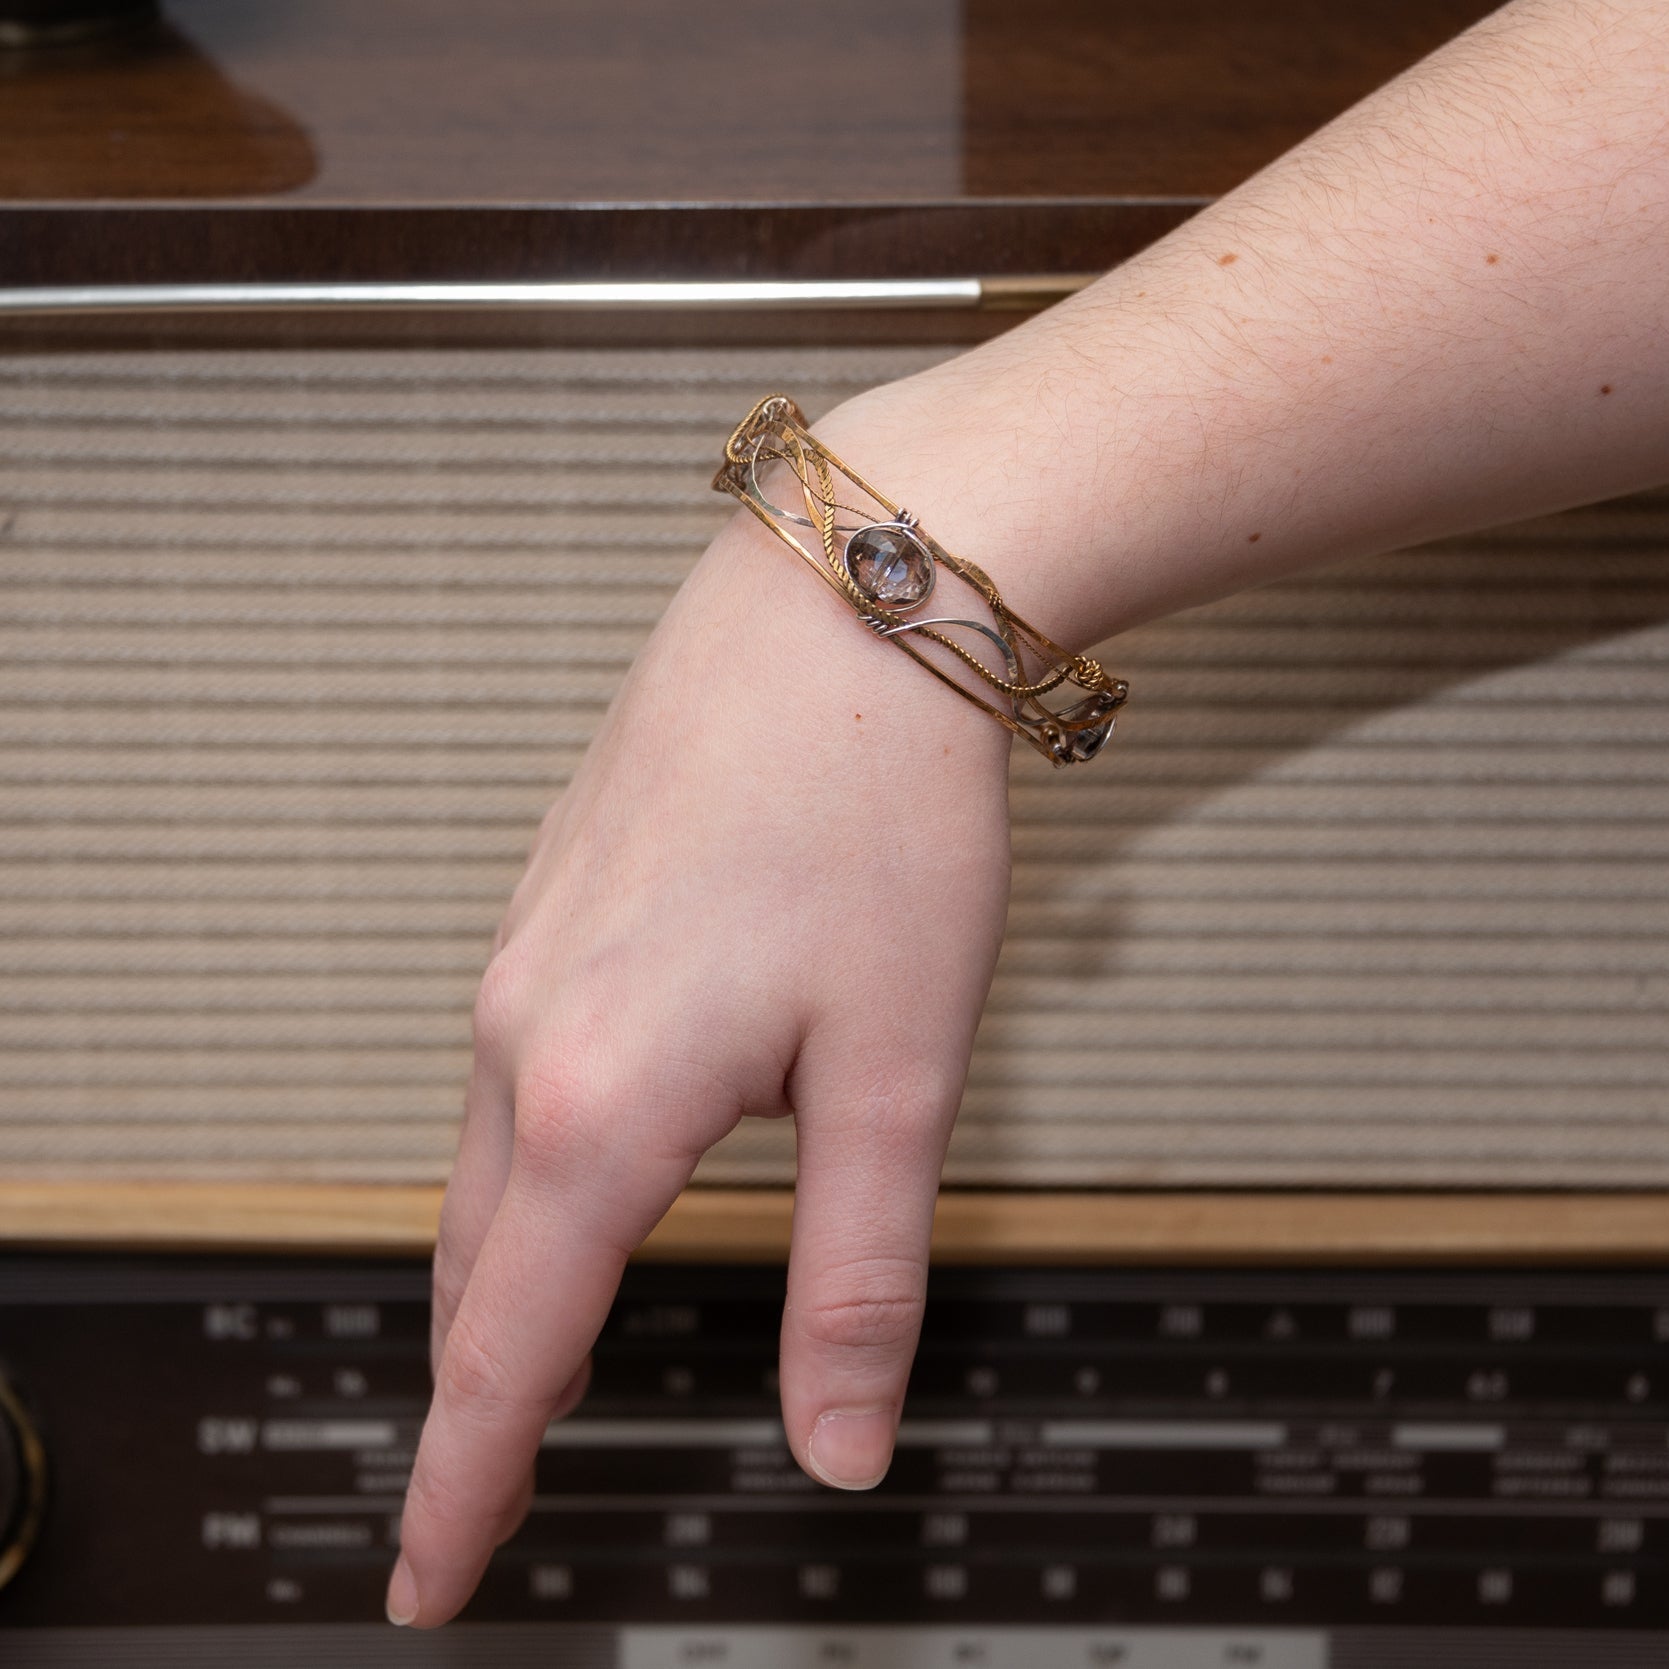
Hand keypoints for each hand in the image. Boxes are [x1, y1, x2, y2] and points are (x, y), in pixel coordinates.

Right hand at [386, 402, 1014, 1625]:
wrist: (839, 614)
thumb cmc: (877, 817)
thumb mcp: (896, 1072)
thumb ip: (858, 1274)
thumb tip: (841, 1440)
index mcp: (602, 1099)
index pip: (506, 1348)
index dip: (469, 1486)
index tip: (433, 1586)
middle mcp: (527, 1033)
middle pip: (477, 1269)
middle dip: (483, 1395)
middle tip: (494, 1492)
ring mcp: (525, 960)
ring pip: (487, 1172)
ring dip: (505, 1279)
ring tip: (536, 1358)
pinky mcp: (551, 909)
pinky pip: (509, 1078)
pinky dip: (528, 1167)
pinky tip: (580, 1167)